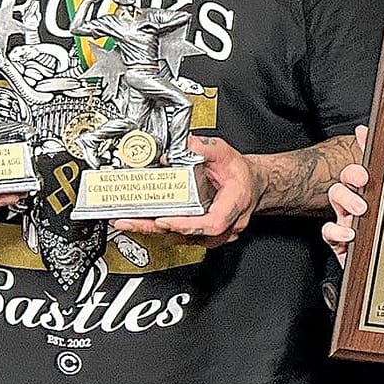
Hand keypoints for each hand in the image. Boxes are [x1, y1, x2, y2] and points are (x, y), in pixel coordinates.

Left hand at [115, 134, 256, 245]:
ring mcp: (218, 232)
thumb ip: (205, 148)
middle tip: (133, 222)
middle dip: (159, 229)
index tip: (165, 220)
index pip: (213, 222)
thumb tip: (185, 144)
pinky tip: (145, 225)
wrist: (251, 184)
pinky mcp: (206, 234)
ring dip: (158, 232)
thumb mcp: (226, 153)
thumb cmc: (241, 173)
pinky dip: (164, 231)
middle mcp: (228, 223)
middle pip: (192, 234)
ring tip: (132, 223)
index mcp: (234, 203)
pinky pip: (185, 237)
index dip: (187, 224)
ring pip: (186, 239)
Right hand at [321, 124, 369, 264]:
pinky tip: (350, 234)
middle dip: (352, 176)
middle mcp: (358, 204)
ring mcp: (347, 222)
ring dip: (346, 200)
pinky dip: (337, 232)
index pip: (366, 164)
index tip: (363, 136)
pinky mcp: (341, 244)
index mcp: (373, 194)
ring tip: (361, 209)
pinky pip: (329, 233)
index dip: (362, 147)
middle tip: (364, 180)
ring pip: (337, 199)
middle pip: (349, 176)